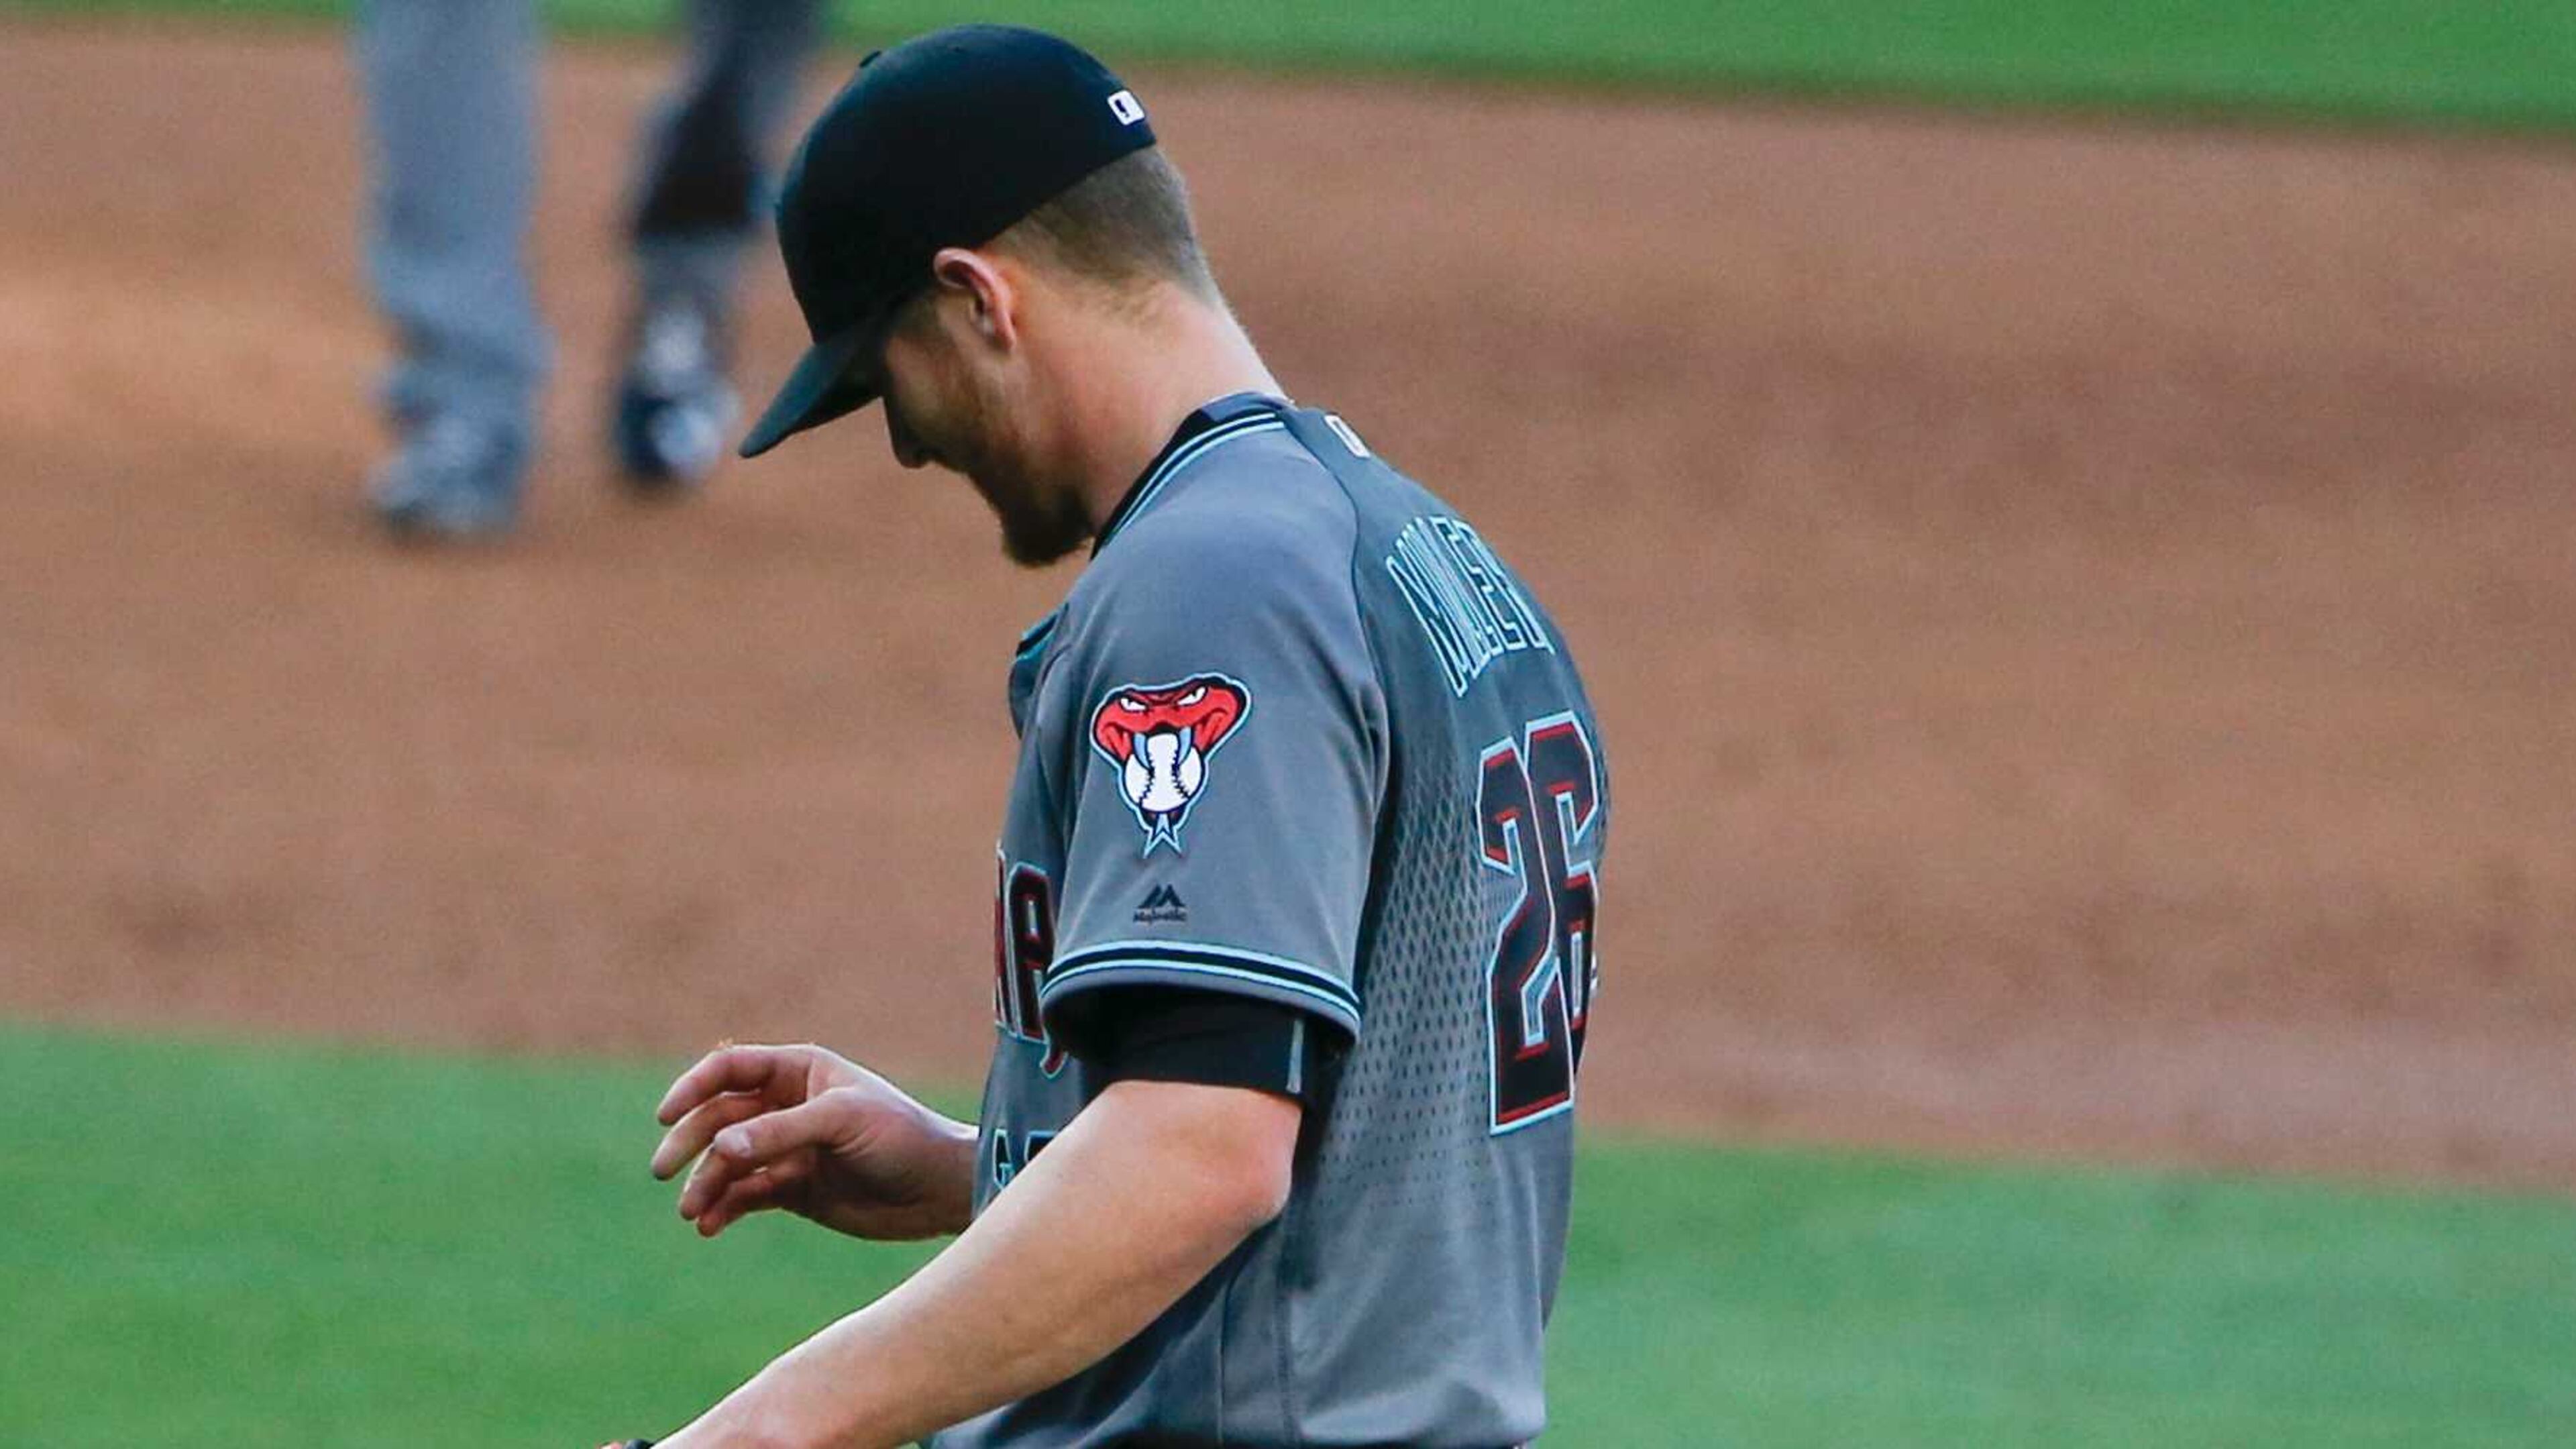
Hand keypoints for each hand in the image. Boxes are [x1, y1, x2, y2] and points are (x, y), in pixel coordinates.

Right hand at [650, 1043, 977, 1241]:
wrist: (938, 1191)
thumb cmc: (902, 1137)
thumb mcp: (843, 1122)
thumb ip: (781, 1132)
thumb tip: (720, 1145)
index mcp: (799, 1072)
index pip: (730, 1069)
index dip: (692, 1087)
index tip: (665, 1115)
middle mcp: (786, 1107)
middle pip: (717, 1118)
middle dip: (688, 1142)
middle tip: (662, 1171)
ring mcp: (786, 1150)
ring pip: (726, 1162)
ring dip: (703, 1184)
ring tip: (692, 1212)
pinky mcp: (792, 1189)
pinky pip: (743, 1196)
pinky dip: (722, 1209)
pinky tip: (708, 1226)